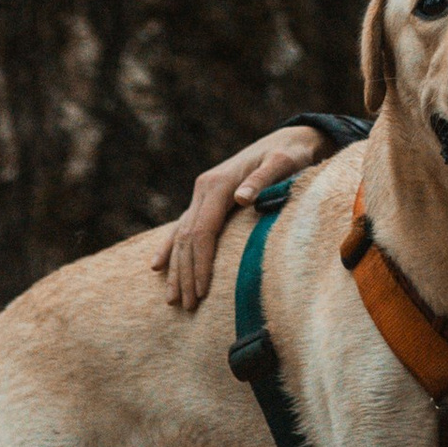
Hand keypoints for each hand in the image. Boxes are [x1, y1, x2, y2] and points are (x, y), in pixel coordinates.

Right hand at [150, 125, 326, 309]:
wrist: (288, 139)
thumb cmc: (289, 154)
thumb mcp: (283, 163)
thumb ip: (263, 179)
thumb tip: (241, 198)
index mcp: (218, 183)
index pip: (202, 231)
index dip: (200, 263)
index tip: (201, 292)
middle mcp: (204, 188)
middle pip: (188, 237)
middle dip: (185, 274)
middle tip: (187, 307)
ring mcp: (202, 193)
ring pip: (182, 235)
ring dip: (176, 268)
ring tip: (172, 300)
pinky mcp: (206, 198)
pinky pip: (183, 226)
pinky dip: (170, 247)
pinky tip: (157, 266)